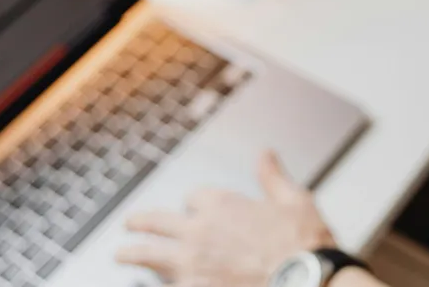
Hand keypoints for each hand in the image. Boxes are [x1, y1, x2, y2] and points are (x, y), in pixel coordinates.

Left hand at [117, 152, 334, 286]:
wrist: (307, 282)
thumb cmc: (304, 246)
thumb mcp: (295, 200)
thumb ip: (273, 177)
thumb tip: (266, 153)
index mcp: (223, 204)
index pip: (194, 198)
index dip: (195, 204)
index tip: (196, 209)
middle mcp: (200, 230)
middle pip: (158, 221)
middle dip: (142, 222)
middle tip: (129, 225)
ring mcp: (191, 264)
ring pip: (149, 254)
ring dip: (132, 252)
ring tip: (121, 254)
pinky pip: (164, 284)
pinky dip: (156, 282)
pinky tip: (149, 283)